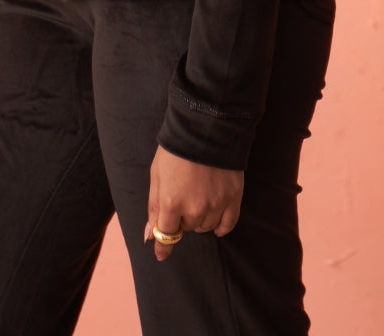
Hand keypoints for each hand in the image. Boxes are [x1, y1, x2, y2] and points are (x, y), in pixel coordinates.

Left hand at [144, 145, 243, 261]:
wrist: (205, 127)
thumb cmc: (176, 150)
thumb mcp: (156, 174)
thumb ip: (154, 206)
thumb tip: (150, 234)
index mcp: (171, 202)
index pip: (166, 235)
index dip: (163, 246)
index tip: (161, 254)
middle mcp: (194, 209)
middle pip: (188, 228)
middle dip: (183, 217)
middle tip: (184, 196)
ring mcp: (216, 205)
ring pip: (206, 227)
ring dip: (201, 219)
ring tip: (200, 197)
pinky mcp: (233, 198)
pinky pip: (228, 224)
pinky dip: (221, 226)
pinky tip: (217, 222)